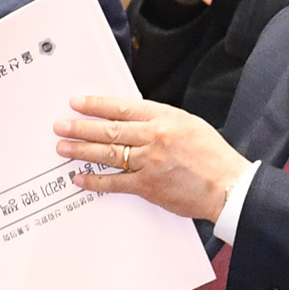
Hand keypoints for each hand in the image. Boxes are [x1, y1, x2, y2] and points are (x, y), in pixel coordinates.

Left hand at [56, 94, 248, 219]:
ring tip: (63, 147)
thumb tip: (132, 119)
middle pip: (109, 130)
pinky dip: (95, 181)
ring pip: (107, 154)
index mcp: (165, 118)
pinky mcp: (148, 186)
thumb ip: (161, 121)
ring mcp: (150, 162)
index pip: (122, 108)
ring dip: (81, 151)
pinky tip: (80, 179)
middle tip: (60, 125)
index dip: (97, 105)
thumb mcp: (189, 125)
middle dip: (80, 127)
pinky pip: (115, 182)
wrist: (228, 186)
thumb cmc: (213, 156)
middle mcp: (154, 138)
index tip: (77, 103)